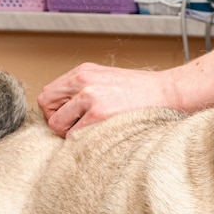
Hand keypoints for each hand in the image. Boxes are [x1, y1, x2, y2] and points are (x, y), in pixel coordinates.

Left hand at [38, 63, 178, 136]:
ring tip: (91, 132)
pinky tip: (100, 136)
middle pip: (46, 106)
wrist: (167, 93)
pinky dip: (83, 141)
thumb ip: (84, 90)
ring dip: (70, 133)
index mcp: (84, 72)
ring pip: (57, 124)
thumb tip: (64, 109)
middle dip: (57, 121)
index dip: (55, 110)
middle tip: (76, 128)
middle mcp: (83, 81)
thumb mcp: (107, 80)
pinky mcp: (99, 114)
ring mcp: (90, 97)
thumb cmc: (141, 92)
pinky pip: (74, 136)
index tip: (69, 119)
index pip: (49, 93)